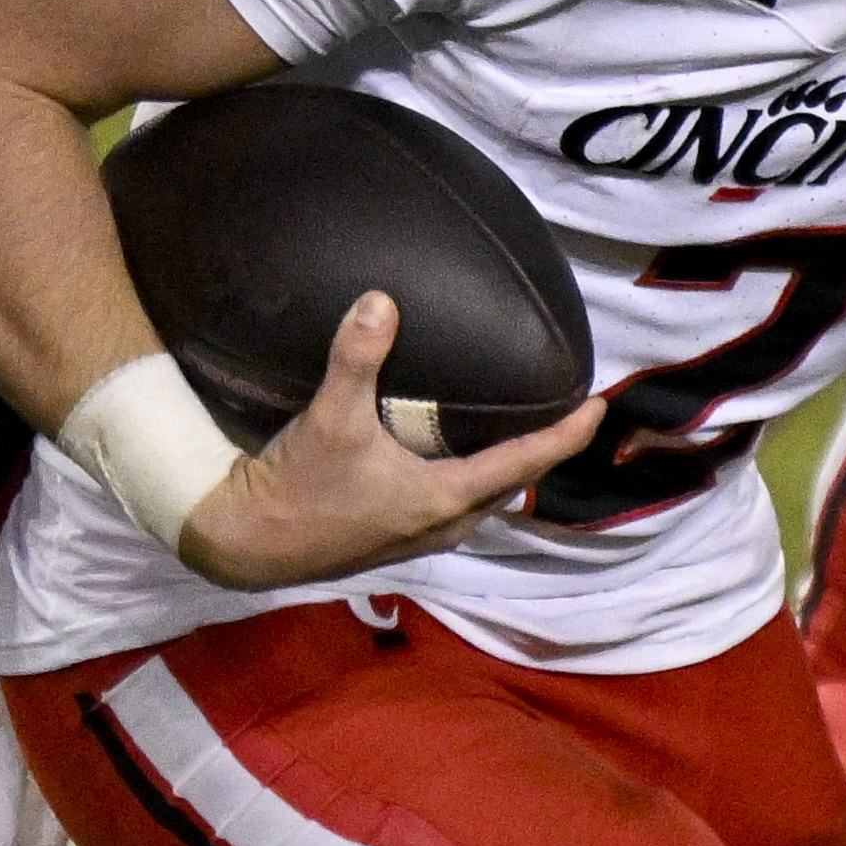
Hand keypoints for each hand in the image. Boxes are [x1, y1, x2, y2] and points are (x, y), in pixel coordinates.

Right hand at [177, 294, 601, 590]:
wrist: (246, 544)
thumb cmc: (297, 486)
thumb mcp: (330, 419)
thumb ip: (358, 359)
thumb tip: (381, 301)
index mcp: (445, 499)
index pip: (526, 462)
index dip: (567, 435)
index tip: (599, 407)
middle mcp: (444, 525)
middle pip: (511, 484)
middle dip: (541, 450)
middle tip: (563, 410)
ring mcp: (420, 538)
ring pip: (482, 500)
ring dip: (504, 467)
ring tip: (519, 426)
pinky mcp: (396, 539)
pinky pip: (454, 506)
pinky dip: (470, 479)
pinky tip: (456, 456)